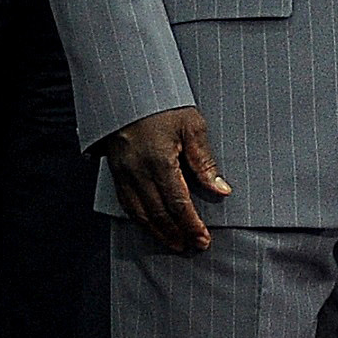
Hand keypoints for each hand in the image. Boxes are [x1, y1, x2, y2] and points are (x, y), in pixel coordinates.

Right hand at [101, 105, 229, 253]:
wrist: (128, 90)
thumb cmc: (163, 104)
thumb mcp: (191, 126)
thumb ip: (205, 161)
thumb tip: (221, 190)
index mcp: (160, 162)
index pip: (178, 203)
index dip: (191, 225)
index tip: (203, 239)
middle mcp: (138, 172)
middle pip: (159, 213)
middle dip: (177, 233)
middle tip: (192, 247)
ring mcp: (124, 173)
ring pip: (140, 213)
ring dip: (158, 232)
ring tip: (173, 243)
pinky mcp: (116, 171)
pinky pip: (127, 203)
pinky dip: (140, 219)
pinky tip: (150, 225)